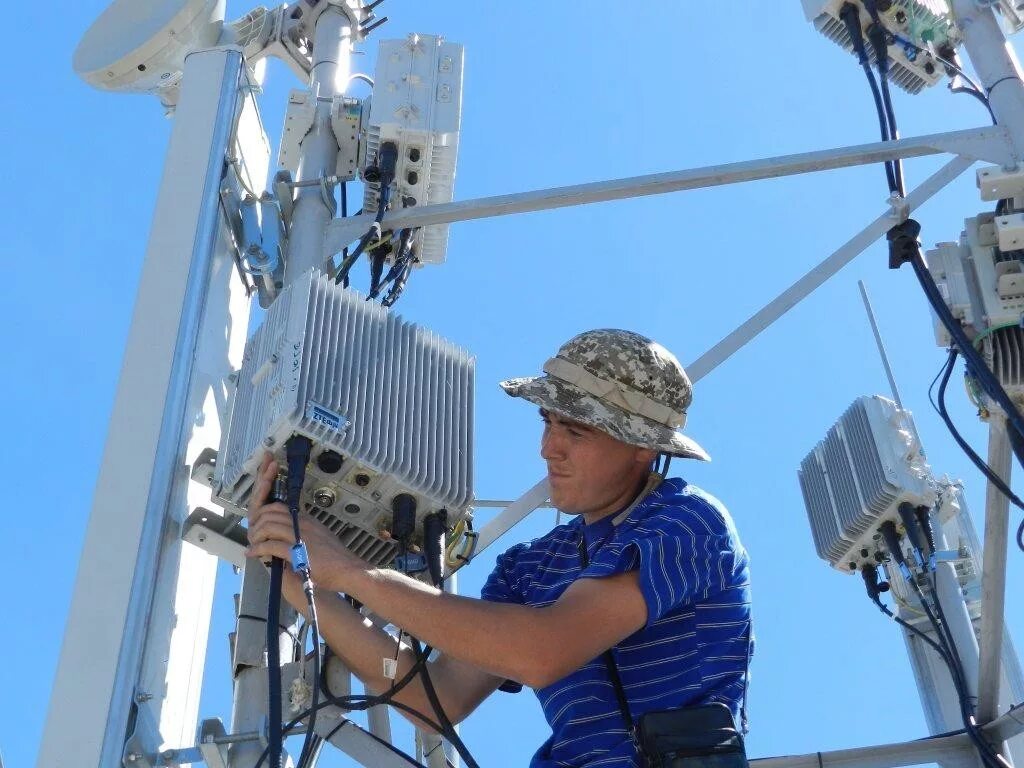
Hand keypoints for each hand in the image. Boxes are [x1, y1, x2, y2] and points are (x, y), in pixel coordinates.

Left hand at [245, 452, 365, 592]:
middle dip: (256, 523)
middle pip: (271, 513)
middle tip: (252, 535)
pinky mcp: (297, 552)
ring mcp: (300, 537)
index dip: (264, 513)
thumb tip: (291, 531)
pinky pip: (271, 546)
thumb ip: (306, 531)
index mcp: (307, 520)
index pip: (280, 507)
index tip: (258, 524)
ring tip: (253, 544)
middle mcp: (303, 524)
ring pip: (268, 526)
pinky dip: (259, 550)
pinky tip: (253, 554)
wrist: (349, 570)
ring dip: (256, 536)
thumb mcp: (321, 536)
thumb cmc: (336, 558)